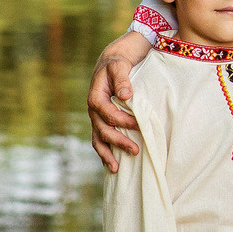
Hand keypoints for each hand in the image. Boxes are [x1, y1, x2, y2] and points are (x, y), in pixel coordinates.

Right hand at [87, 31, 153, 171]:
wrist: (111, 63)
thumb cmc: (117, 64)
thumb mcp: (120, 66)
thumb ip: (122, 79)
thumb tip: (125, 95)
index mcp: (96, 96)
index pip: (107, 113)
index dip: (122, 121)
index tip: (139, 125)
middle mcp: (93, 110)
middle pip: (102, 130)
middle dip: (118, 141)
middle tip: (135, 150)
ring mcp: (96, 118)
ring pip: (98, 139)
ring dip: (107, 154)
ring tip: (117, 168)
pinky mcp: (101, 122)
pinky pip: (100, 139)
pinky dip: (105, 152)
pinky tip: (113, 165)